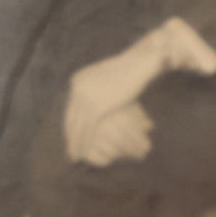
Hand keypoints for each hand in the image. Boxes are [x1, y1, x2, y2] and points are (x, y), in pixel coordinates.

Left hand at [63, 40, 166, 163]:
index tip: (72, 135)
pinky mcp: (97, 107)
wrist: (145, 59)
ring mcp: (85, 98)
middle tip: (71, 151)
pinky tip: (84, 154)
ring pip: (76, 126)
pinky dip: (85, 143)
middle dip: (70, 135)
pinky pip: (88, 129)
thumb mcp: (110, 78)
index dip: (71, 123)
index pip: (71, 106)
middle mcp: (77, 87)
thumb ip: (100, 89)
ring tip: (75, 157)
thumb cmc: (134, 69)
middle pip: (71, 117)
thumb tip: (97, 102)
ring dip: (74, 143)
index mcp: (78, 80)